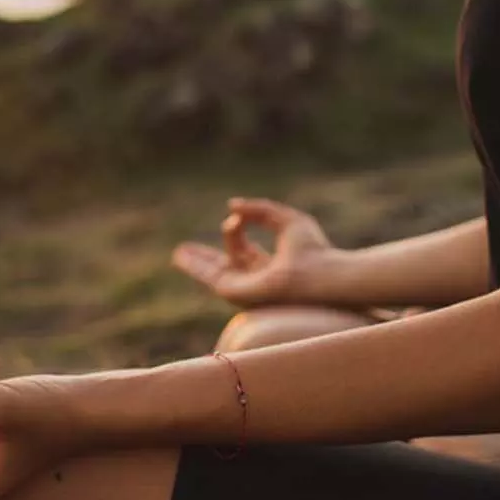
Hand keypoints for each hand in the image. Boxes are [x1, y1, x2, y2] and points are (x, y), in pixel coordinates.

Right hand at [172, 198, 337, 308]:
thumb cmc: (314, 251)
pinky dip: (197, 264)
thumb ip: (260, 210)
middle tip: (184, 251)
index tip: (235, 217)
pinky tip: (183, 254)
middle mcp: (257, 282)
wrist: (321, 274)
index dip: (234, 231)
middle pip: (225, 269)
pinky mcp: (236, 293)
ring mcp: (246, 290)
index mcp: (272, 268)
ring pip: (214, 275)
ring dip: (195, 264)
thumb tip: (232, 206)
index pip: (245, 251)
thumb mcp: (286, 220)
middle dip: (204, 260)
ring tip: (178, 253)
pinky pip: (211, 277)